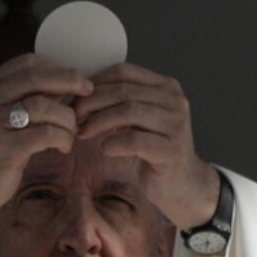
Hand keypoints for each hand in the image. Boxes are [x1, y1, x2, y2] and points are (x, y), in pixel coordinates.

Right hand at [0, 54, 92, 244]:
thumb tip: (72, 81)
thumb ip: (33, 95)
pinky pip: (44, 135)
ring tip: (72, 130)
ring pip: (42, 106)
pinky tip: (64, 146)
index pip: (28, 63)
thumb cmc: (2, 145)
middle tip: (88, 91)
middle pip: (35, 78)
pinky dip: (62, 138)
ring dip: (66, 117)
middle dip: (68, 81)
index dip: (57, 67)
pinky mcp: (4, 149)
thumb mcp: (11, 114)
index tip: (77, 79)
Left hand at [73, 63, 219, 230]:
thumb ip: (119, 103)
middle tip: (73, 118)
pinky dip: (114, 143)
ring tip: (83, 133)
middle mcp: (174, 100)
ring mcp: (176, 124)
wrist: (182, 184)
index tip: (75, 100)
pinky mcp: (172, 150)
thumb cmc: (154, 151)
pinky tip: (104, 149)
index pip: (123, 72)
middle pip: (123, 90)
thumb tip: (79, 94)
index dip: (94, 84)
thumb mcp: (137, 120)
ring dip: (98, 122)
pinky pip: (135, 140)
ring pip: (128, 111)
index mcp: (166, 86)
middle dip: (91, 103)